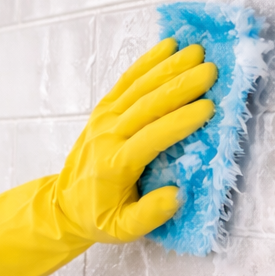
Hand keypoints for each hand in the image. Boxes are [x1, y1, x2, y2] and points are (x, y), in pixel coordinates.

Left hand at [54, 38, 216, 242]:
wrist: (62, 205)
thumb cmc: (99, 217)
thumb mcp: (122, 229)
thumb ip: (149, 214)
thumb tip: (177, 196)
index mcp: (116, 165)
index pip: (151, 138)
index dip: (180, 123)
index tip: (209, 108)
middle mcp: (108, 136)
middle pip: (147, 105)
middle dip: (180, 86)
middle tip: (211, 70)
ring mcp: (104, 119)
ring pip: (139, 88)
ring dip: (169, 67)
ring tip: (198, 51)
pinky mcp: (103, 110)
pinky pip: (127, 81)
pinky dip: (147, 62)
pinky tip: (168, 46)